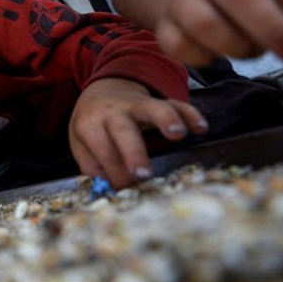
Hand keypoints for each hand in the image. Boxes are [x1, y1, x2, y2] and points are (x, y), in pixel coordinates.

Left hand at [69, 78, 207, 188]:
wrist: (102, 91)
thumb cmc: (93, 125)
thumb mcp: (81, 143)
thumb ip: (93, 166)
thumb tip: (109, 190)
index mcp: (90, 125)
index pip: (103, 152)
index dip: (115, 173)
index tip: (126, 190)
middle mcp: (112, 112)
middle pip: (123, 131)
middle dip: (133, 153)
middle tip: (143, 175)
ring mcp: (136, 104)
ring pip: (152, 108)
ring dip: (165, 119)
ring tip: (178, 135)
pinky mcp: (156, 99)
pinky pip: (175, 104)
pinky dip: (189, 114)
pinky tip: (201, 128)